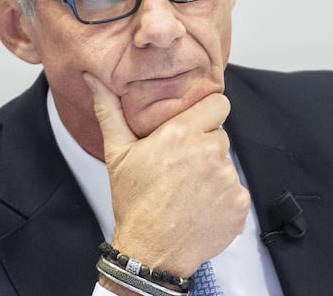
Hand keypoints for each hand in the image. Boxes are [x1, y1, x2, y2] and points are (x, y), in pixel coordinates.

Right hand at [83, 73, 250, 276]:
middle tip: (182, 167)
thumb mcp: (117, 154)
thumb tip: (94, 80)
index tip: (195, 126)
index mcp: (182, 133)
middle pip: (221, 135)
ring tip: (189, 191)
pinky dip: (223, 200)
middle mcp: (209, 152)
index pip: (219, 104)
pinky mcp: (238, 203)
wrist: (150, 252)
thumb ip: (109, 112)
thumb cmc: (133, 202)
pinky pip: (236, 191)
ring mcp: (227, 179)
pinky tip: (200, 208)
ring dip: (213, 174)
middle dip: (206, 146)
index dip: (207, 114)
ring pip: (227, 164)